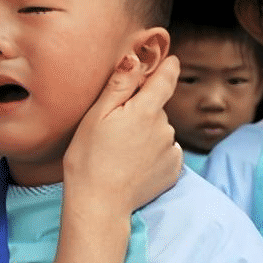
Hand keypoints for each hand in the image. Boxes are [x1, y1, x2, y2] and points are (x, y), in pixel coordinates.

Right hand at [63, 54, 182, 216]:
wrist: (99, 203)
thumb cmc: (89, 158)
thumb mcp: (96, 115)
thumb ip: (120, 85)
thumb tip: (136, 58)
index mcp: (146, 110)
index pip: (167, 77)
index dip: (168, 66)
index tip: (169, 60)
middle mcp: (165, 127)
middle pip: (158, 107)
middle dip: (143, 109)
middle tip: (116, 126)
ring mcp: (171, 150)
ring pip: (161, 130)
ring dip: (147, 133)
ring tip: (121, 150)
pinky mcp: (173, 170)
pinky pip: (166, 151)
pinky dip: (153, 153)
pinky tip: (133, 163)